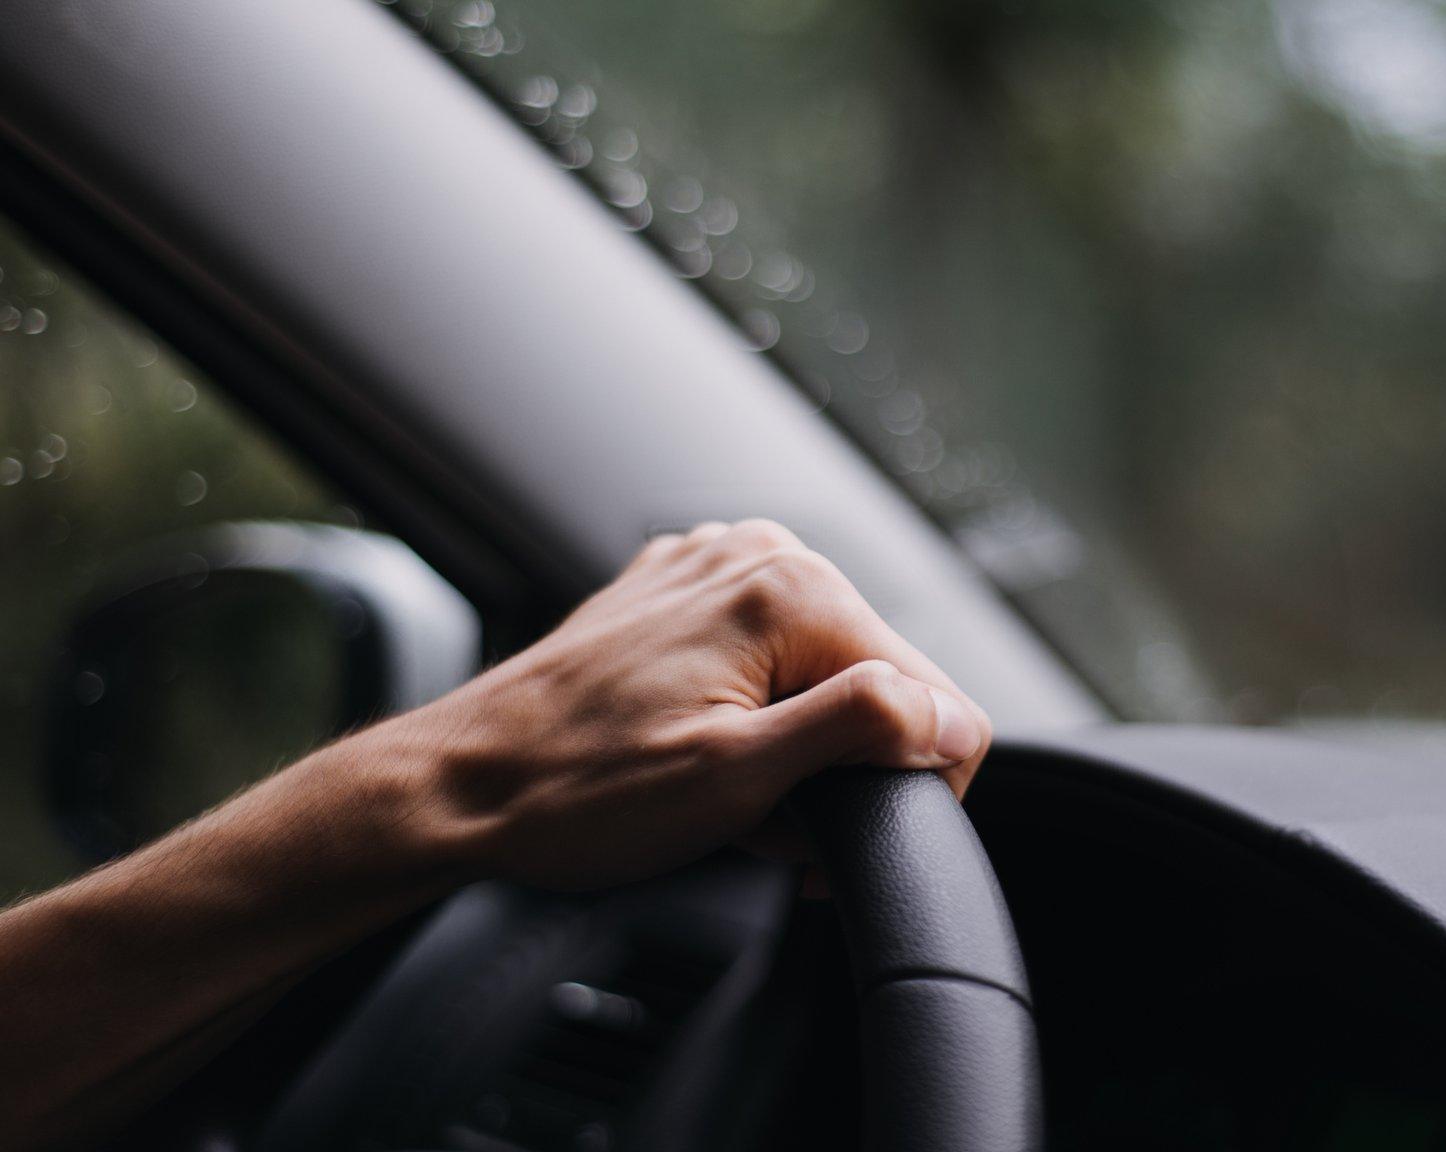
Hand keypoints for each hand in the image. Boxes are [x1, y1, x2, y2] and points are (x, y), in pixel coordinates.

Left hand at [387, 519, 992, 888]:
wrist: (458, 787)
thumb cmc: (575, 792)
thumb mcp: (737, 777)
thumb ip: (862, 728)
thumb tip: (949, 715)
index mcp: (789, 588)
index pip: (936, 694)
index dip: (912, 785)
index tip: (840, 840)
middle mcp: (758, 555)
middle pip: (880, 681)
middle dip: (844, 768)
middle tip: (767, 826)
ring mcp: (714, 569)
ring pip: (823, 674)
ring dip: (798, 749)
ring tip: (725, 796)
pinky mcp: (682, 597)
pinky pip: (766, 659)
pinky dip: (754, 719)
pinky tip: (700, 758)